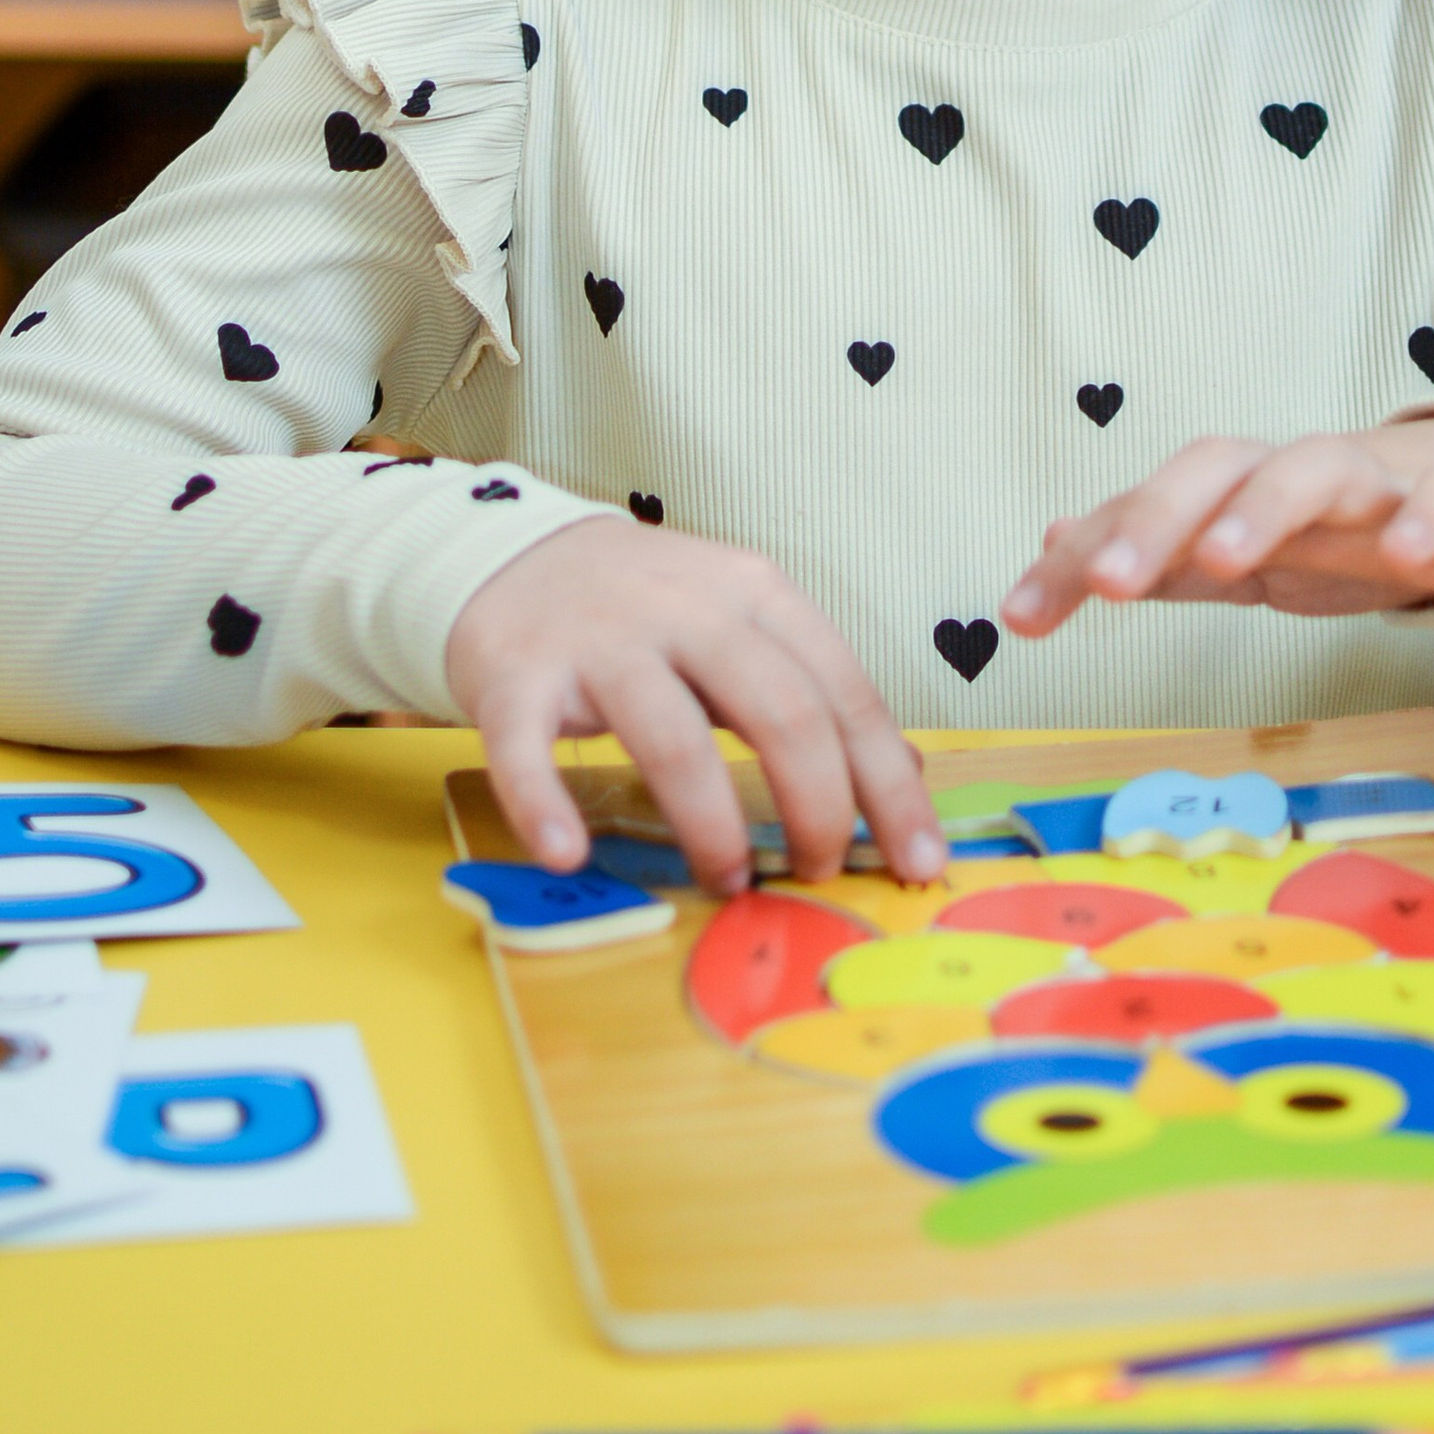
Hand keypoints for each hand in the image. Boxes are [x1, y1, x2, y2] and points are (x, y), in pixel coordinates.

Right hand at [444, 516, 944, 898]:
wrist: (515, 553)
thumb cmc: (646, 607)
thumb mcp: (743, 623)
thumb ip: (816, 690)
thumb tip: (904, 772)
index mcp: (755, 594)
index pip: (843, 692)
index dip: (888, 783)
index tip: (919, 860)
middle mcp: (687, 609)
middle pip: (778, 711)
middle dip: (816, 805)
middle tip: (819, 871)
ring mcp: (601, 640)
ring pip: (674, 738)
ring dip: (712, 823)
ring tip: (728, 879)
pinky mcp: (518, 674)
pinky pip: (529, 748)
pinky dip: (547, 804)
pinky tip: (568, 852)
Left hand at [1000, 418, 1433, 636]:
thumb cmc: (1332, 529)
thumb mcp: (1237, 550)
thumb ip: (1152, 550)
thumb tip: (1055, 539)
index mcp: (1231, 491)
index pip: (1142, 506)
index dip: (1079, 554)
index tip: (1019, 615)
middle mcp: (1289, 475)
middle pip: (1215, 467)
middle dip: (1156, 519)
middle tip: (1108, 582)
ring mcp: (1373, 485)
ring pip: (1314, 469)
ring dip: (1263, 508)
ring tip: (1223, 559)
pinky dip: (1425, 519)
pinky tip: (1406, 556)